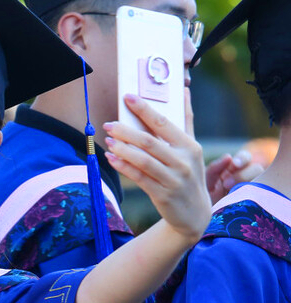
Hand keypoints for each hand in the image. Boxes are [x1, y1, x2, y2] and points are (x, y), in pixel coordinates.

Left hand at [102, 90, 210, 243]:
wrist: (195, 213)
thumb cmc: (188, 174)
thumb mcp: (191, 149)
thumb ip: (186, 120)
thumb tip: (183, 89)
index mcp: (190, 146)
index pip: (164, 123)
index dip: (145, 109)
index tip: (128, 97)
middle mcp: (184, 162)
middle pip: (150, 141)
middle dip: (126, 131)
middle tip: (109, 124)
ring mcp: (173, 179)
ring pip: (143, 160)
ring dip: (123, 149)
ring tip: (108, 140)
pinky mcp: (163, 194)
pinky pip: (139, 178)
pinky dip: (123, 167)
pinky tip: (111, 158)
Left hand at [205, 149, 262, 203]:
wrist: (202, 223)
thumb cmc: (202, 201)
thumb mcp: (204, 184)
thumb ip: (213, 170)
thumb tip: (228, 156)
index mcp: (233, 171)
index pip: (244, 158)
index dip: (242, 159)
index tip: (234, 164)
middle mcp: (245, 179)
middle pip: (256, 168)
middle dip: (244, 173)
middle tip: (226, 184)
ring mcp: (252, 192)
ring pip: (262, 183)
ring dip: (249, 186)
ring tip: (232, 195)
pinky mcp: (257, 204)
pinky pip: (263, 197)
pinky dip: (255, 197)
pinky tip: (242, 202)